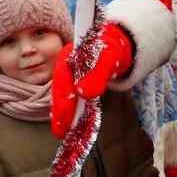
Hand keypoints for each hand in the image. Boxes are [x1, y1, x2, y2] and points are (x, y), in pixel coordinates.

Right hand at [49, 23, 132, 137]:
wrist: (117, 44)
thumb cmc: (111, 49)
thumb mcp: (108, 58)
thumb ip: (97, 74)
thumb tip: (83, 93)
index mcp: (68, 56)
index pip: (62, 80)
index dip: (62, 101)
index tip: (64, 119)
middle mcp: (64, 66)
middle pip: (59, 90)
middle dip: (59, 111)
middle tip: (59, 132)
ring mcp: (68, 74)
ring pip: (62, 94)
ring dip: (62, 113)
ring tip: (62, 131)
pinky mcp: (74, 81)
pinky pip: (69, 96)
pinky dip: (69, 109)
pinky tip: (69, 122)